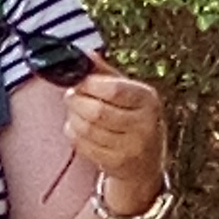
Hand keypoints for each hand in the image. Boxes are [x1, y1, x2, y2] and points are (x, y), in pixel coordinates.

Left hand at [65, 65, 166, 205]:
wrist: (147, 162)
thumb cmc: (134, 119)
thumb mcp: (129, 92)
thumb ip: (105, 74)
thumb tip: (84, 55)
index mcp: (148, 100)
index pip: (114, 90)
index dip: (89, 84)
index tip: (78, 80)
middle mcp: (144, 125)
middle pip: (97, 111)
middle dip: (77, 101)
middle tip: (70, 95)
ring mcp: (131, 147)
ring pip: (87, 129)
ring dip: (73, 117)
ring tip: (74, 110)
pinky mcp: (116, 163)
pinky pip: (83, 145)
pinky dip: (74, 134)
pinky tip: (77, 127)